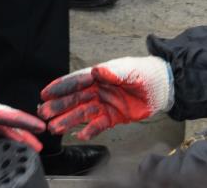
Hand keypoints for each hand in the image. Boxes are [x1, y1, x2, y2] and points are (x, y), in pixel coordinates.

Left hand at [0, 83, 46, 151]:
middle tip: (43, 140)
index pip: (8, 115)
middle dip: (27, 131)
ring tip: (33, 147)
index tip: (41, 126)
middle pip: (10, 122)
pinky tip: (10, 143)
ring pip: (3, 128)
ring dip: (18, 137)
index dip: (25, 121)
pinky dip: (4, 137)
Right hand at [40, 57, 174, 141]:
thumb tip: (96, 71)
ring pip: (82, 113)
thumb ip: (112, 73)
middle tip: (43, 114)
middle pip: (74, 99)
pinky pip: (98, 125)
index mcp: (100, 75)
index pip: (76, 81)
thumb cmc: (145, 73)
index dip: (60, 87)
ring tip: (55, 128)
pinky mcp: (113, 117)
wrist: (162, 88)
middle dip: (59, 106)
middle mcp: (98, 90)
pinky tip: (81, 135)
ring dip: (69, 120)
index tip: (45, 93)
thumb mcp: (129, 70)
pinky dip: (89, 130)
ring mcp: (104, 104)